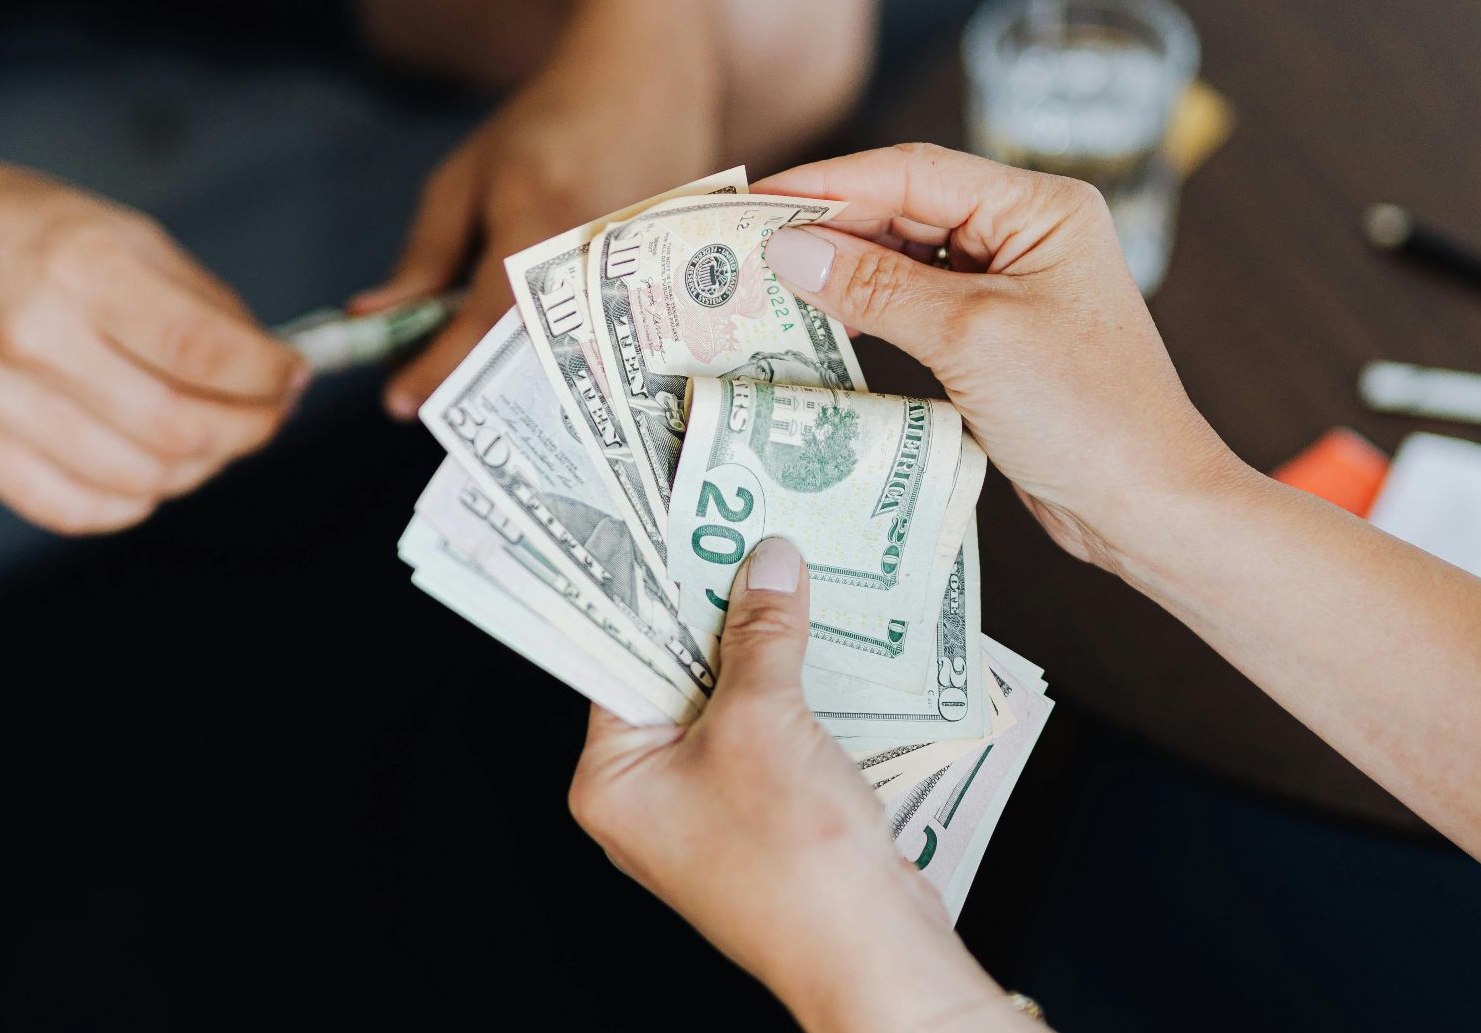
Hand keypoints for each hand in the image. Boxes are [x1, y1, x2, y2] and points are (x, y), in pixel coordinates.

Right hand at [0, 153, 304, 533]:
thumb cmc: (14, 230)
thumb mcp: (118, 230)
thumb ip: (203, 301)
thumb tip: (274, 364)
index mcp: (81, 269)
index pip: (206, 353)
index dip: (269, 378)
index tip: (293, 376)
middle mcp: (34, 337)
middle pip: (181, 428)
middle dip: (250, 430)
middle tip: (268, 415)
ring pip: (141, 478)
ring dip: (200, 467)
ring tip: (212, 437)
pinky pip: (77, 508)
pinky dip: (135, 500)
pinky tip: (151, 467)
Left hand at [350, 51, 717, 418]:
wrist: (646, 87)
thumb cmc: (545, 127)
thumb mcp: (466, 178)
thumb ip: (427, 254)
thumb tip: (378, 318)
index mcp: (538, 220)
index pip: (483, 319)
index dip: (439, 367)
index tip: (398, 402)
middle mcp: (594, 256)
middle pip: (528, 356)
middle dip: (477, 381)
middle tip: (437, 387)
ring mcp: (637, 275)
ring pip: (569, 360)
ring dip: (517, 374)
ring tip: (483, 366)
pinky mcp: (661, 288)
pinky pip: (603, 345)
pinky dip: (559, 355)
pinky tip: (534, 348)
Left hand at [569, 538, 1011, 1032]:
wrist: (868, 949)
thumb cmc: (793, 856)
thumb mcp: (765, 720)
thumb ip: (761, 635)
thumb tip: (765, 566)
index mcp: (612, 782)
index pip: (617, 660)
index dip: (651, 594)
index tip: (677, 533)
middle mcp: (647, 800)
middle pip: (673, 678)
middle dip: (715, 617)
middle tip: (744, 540)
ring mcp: (704, 812)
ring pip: (724, 705)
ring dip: (759, 653)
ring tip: (788, 578)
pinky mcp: (759, 818)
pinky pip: (762, 737)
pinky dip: (789, 695)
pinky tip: (820, 647)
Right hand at [753, 143, 1248, 569]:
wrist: (1146, 505)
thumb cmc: (1086, 415)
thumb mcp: (971, 340)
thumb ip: (878, 287)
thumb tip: (789, 248)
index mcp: (1040, 209)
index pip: (914, 173)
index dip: (828, 183)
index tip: (755, 199)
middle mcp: (1029, 234)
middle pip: (906, 208)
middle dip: (828, 226)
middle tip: (745, 246)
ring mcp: (1015, 286)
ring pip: (907, 256)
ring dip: (844, 269)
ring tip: (770, 284)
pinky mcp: (999, 337)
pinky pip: (919, 304)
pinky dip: (871, 308)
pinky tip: (825, 321)